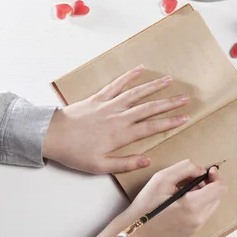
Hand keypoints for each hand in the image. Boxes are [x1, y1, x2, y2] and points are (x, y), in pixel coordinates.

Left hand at [43, 65, 189, 173]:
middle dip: (169, 103)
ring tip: (169, 80)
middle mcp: (118, 117)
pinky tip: (140, 69)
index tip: (184, 118)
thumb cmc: (75, 153)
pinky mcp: (98, 97)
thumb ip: (125, 163)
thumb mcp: (100, 166)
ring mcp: (109, 105)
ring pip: (136, 93)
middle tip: (185, 98)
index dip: (170, 122)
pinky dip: (129, 76)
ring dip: (154, 86)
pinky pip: (116, 84)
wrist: (51, 135)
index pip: (151, 127)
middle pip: (149, 108)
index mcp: (120, 134)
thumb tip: (147, 160)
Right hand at [78, 160, 226, 236]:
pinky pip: (204, 213)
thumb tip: (202, 171)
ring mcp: (196, 227)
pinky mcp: (192, 231)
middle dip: (208, 184)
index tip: (208, 170)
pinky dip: (199, 203)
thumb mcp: (162, 178)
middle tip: (191, 179)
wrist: (135, 232)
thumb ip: (185, 168)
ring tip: (185, 190)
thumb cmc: (145, 205)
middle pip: (217, 196)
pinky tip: (183, 200)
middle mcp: (198, 219)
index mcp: (192, 206)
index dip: (216, 176)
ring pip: (212, 204)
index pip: (219, 188)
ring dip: (204, 193)